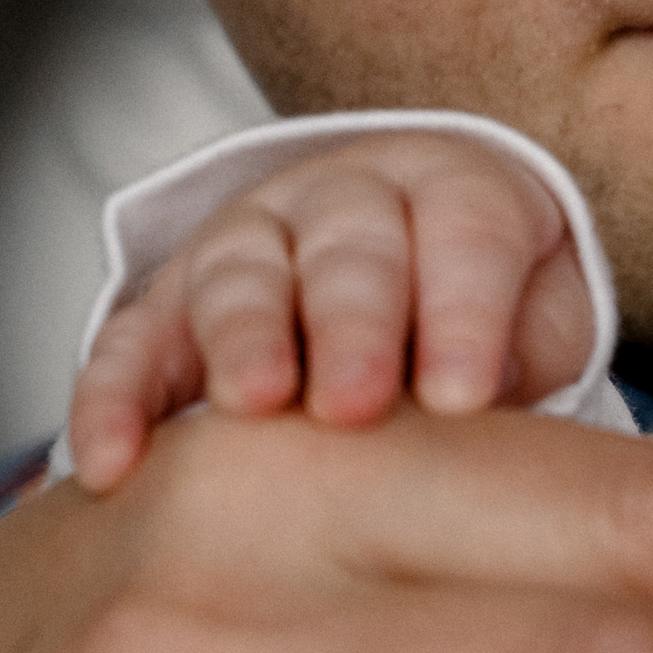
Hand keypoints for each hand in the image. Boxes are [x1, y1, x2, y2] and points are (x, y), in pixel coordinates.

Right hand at [66, 135, 597, 485]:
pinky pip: (132, 343)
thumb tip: (495, 430)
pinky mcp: (167, 306)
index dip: (464, 314)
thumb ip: (522, 359)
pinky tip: (114, 462)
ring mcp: (247, 243)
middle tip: (355, 404)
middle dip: (351, 326)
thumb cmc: (494, 321)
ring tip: (251, 406)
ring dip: (243, 341)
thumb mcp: (537, 324)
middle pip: (349, 249)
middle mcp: (344, 202)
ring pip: (240, 279)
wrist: (412, 285)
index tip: (463, 397)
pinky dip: (115, 399)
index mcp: (452, 191)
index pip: (464, 234)